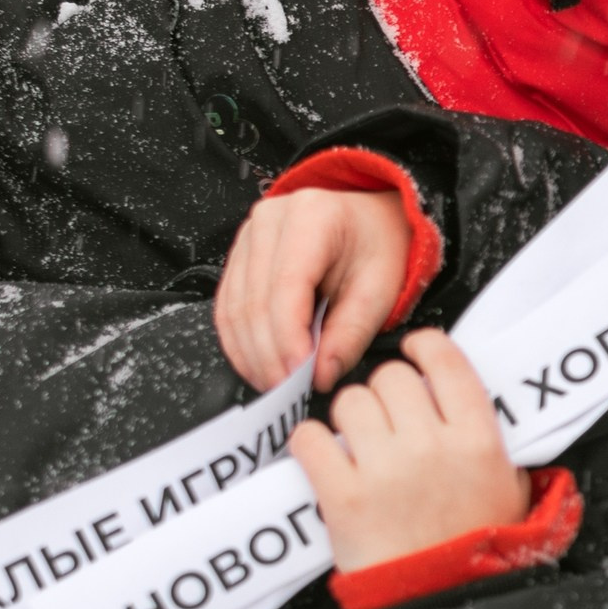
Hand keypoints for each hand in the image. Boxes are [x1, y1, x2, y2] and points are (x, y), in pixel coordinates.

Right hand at [214, 187, 411, 389]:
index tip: (302, 376)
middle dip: (270, 356)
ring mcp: (247, 237)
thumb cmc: (377, 246)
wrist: (368, 219)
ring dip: (252, 356)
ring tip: (277, 386)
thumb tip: (321, 375)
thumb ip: (351, 334)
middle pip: (254, 302)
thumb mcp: (380, 290)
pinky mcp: (238, 257)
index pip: (286, 289)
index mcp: (311, 218)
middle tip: (291, 391)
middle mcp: (269, 222)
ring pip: (234, 309)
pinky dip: (241, 344)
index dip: (289, 340)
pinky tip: (260, 367)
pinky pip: (227, 308)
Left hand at [289, 330, 529, 571]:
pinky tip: (325, 458)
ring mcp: (385, 470)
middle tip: (387, 416)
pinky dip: (311, 445)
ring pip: (349, 401)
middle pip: (391, 377)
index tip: (414, 350)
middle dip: (385, 392)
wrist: (443, 600)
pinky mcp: (343, 496)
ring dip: (349, 417)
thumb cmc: (477, 548)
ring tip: (358, 442)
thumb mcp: (511, 487)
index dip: (424, 346)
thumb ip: (491, 441)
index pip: (445, 361)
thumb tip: (462, 400)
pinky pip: (311, 439)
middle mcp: (432, 446)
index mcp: (478, 440)